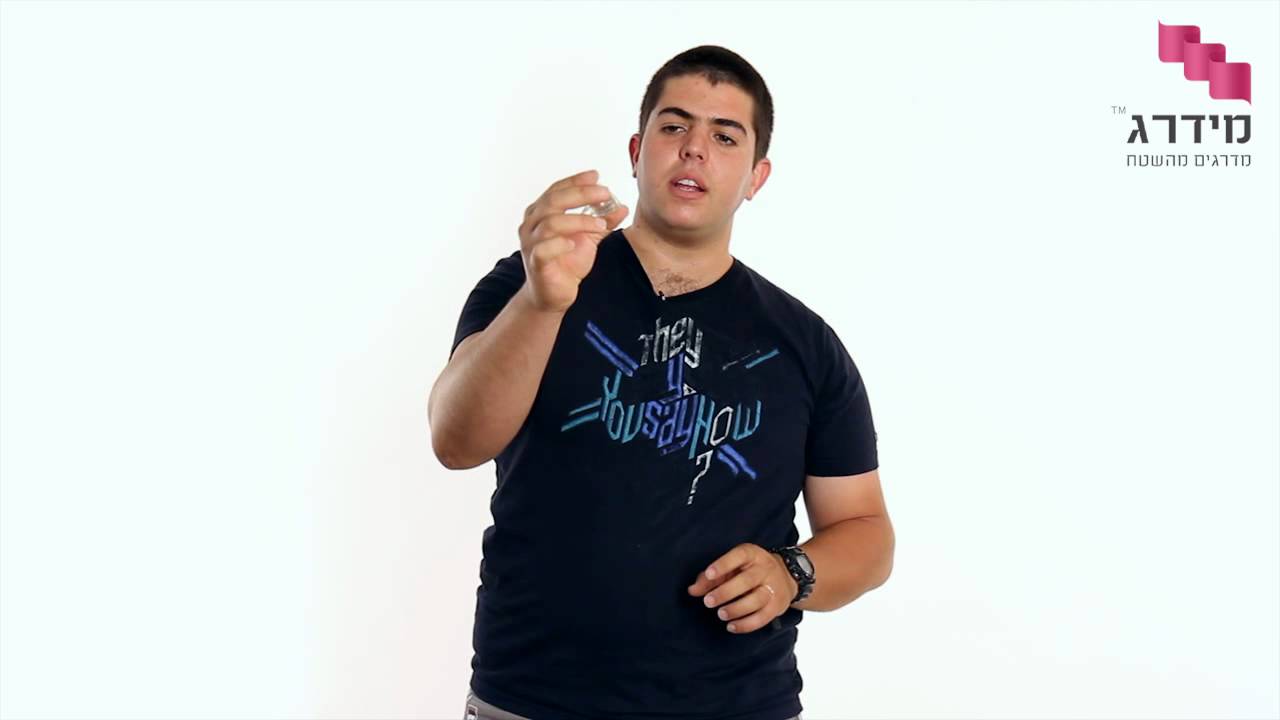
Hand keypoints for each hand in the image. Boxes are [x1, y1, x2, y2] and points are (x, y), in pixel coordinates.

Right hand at [517, 168, 628, 313]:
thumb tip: (621, 206)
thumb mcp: (588, 239)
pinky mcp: (535, 263)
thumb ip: (602, 221)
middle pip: (553, 200)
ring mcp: (531, 243)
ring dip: (579, 220)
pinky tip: (574, 244)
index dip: (576, 181)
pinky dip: (559, 244)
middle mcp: (532, 224)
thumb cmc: (566, 263)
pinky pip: (543, 249)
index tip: (596, 176)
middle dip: (581, 194)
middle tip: (605, 193)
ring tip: (600, 224)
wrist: (553, 295)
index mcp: (541, 213)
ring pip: (550, 223)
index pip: (557, 190)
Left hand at [687, 543, 798, 633]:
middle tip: (708, 601)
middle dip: (726, 592)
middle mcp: (765, 569)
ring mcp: (773, 587)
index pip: (739, 556)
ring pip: (756, 600)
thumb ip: (711, 578)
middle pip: (747, 581)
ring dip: (736, 609)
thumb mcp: (732, 566)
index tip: (709, 574)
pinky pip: (762, 618)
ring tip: (721, 614)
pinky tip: (731, 626)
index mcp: (752, 554)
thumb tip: (693, 590)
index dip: (723, 564)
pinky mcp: (777, 606)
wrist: (786, 576)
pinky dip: (746, 625)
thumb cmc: (749, 570)